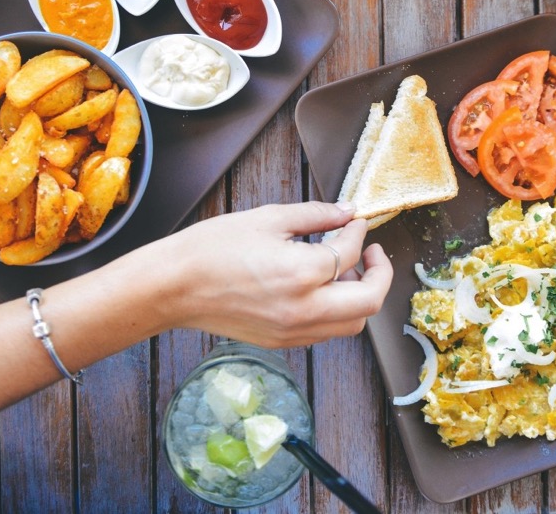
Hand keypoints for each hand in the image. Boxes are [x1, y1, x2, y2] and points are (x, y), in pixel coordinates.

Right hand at [154, 202, 392, 347]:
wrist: (174, 286)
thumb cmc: (212, 248)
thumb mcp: (268, 218)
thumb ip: (315, 215)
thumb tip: (346, 213)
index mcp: (302, 273)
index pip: (349, 253)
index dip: (358, 232)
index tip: (355, 221)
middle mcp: (304, 309)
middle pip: (369, 301)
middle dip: (380, 273)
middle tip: (372, 252)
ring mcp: (294, 331)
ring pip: (352, 324)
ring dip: (360, 297)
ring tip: (346, 271)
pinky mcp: (282, 342)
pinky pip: (326, 332)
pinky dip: (336, 311)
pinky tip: (321, 288)